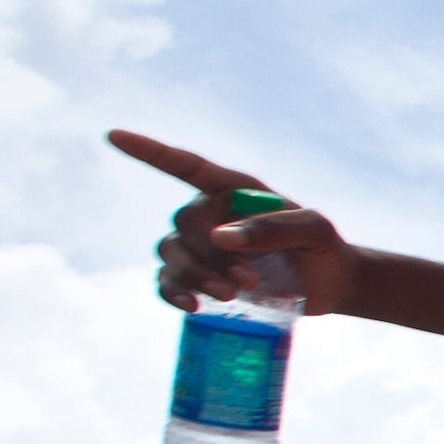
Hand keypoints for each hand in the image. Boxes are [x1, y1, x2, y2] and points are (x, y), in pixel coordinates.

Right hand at [119, 130, 361, 314]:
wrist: (330, 283)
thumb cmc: (322, 246)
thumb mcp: (313, 230)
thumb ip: (273, 227)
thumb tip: (220, 238)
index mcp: (233, 190)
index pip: (184, 166)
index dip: (149, 151)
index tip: (114, 136)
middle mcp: (210, 214)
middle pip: (184, 226)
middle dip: (210, 255)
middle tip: (249, 280)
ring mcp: (200, 248)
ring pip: (172, 254)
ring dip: (195, 276)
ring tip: (232, 296)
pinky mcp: (199, 280)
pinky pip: (166, 282)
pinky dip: (172, 293)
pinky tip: (191, 307)